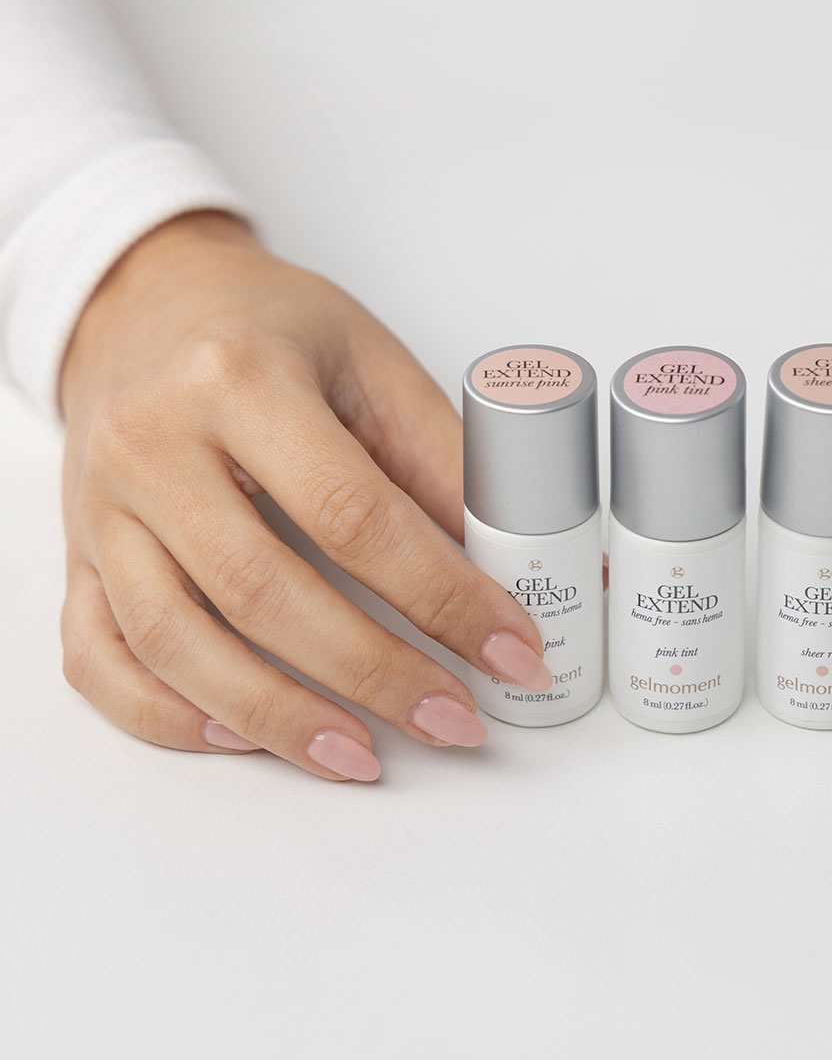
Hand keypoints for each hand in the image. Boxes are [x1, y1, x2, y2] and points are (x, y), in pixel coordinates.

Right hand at [59, 212, 549, 779]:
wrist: (145, 302)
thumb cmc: (268, 330)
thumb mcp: (371, 362)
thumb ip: (443, 461)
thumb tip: (527, 565)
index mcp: (242, 380)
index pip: (353, 514)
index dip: (442, 596)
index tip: (511, 651)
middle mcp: (153, 444)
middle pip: (262, 590)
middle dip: (373, 673)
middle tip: (455, 720)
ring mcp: (101, 508)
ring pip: (174, 640)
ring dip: (277, 717)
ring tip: (365, 757)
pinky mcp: (76, 555)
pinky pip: (98, 657)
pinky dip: (167, 715)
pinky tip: (245, 739)